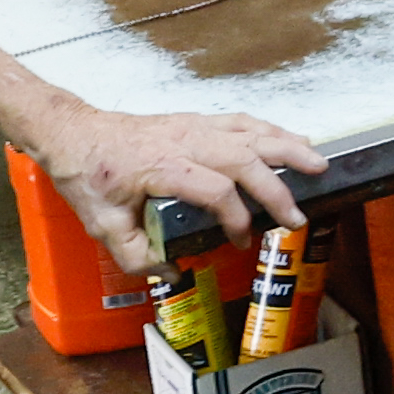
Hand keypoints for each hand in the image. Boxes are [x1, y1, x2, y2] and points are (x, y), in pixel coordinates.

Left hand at [27, 97, 332, 275]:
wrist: (74, 133)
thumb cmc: (88, 175)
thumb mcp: (103, 226)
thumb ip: (138, 256)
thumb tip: (174, 273)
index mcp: (160, 167)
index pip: (215, 189)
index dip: (235, 218)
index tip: (239, 241)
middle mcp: (182, 141)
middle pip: (243, 156)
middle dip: (277, 186)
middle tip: (297, 215)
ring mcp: (192, 126)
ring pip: (250, 131)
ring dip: (287, 147)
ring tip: (319, 163)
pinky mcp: (196, 120)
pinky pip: (243, 121)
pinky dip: (272, 131)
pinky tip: (292, 141)